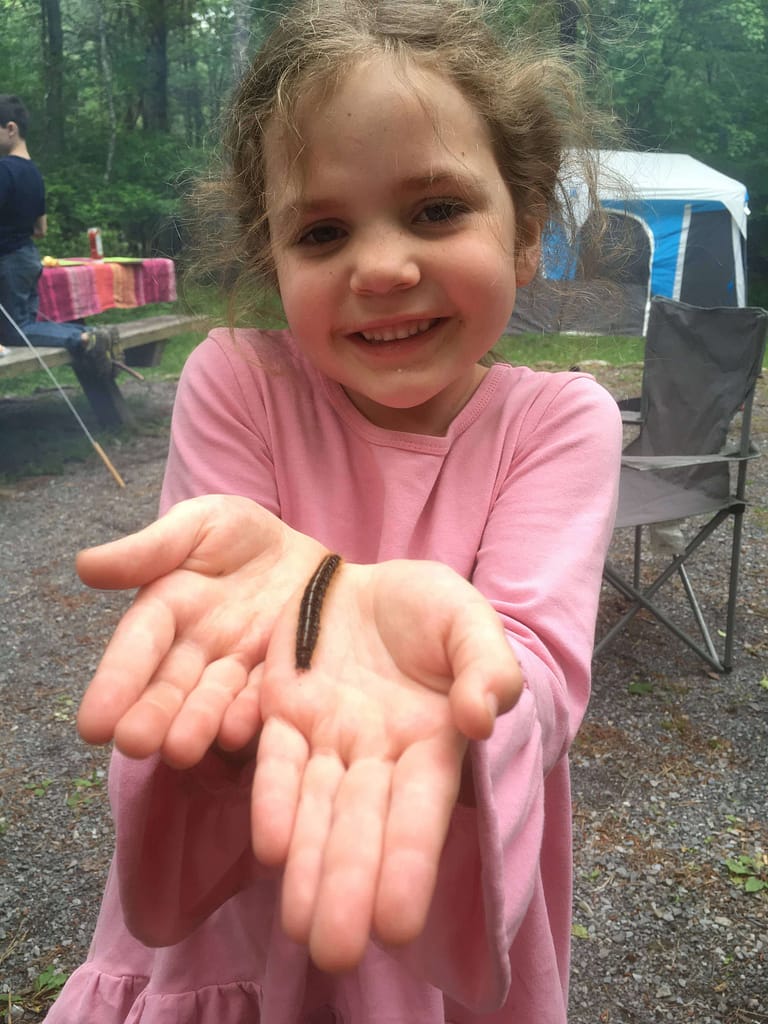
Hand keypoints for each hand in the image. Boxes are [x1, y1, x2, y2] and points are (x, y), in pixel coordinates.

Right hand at [75, 495, 325, 765]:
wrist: (310, 558)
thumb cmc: (242, 536)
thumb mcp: (198, 523)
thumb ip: (149, 549)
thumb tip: (84, 565)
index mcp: (168, 607)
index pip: (137, 646)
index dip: (115, 681)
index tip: (92, 723)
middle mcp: (197, 648)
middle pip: (169, 686)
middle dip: (151, 716)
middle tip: (134, 744)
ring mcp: (240, 666)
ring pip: (213, 701)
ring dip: (196, 726)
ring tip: (180, 751)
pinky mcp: (282, 677)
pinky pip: (265, 698)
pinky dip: (250, 716)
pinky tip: (237, 734)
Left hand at [76, 495, 522, 970]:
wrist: (364, 580)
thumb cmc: (428, 607)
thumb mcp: (469, 621)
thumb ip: (486, 665)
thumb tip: (482, 717)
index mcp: (432, 741)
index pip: (420, 811)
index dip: (407, 864)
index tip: (396, 926)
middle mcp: (379, 754)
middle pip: (362, 826)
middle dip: (349, 887)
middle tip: (334, 954)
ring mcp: (329, 737)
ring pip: (317, 809)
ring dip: (307, 866)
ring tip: (297, 926)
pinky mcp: (284, 713)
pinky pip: (276, 762)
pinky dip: (272, 801)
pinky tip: (269, 847)